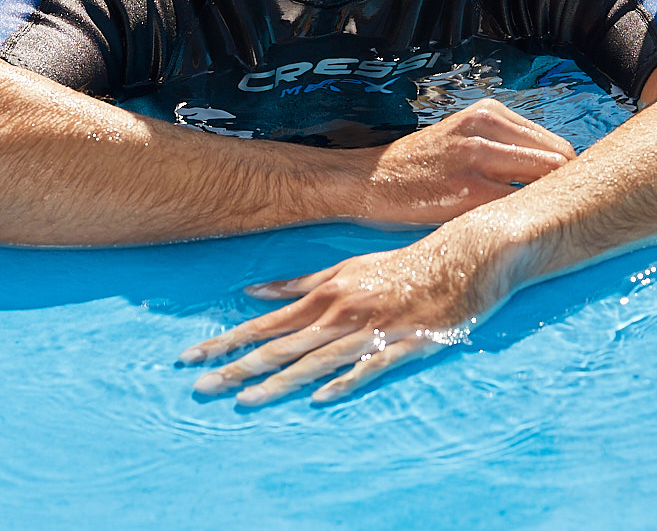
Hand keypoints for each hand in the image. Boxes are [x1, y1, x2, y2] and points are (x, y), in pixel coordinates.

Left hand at [181, 226, 510, 405]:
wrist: (464, 256)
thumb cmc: (401, 264)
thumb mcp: (346, 268)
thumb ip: (299, 285)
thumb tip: (251, 291)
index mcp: (325, 295)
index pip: (264, 323)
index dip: (227, 341)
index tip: (192, 356)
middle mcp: (341, 313)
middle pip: (281, 346)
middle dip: (238, 367)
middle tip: (199, 387)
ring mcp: (371, 330)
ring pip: (315, 360)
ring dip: (278, 382)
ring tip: (242, 400)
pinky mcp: (404, 344)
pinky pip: (369, 366)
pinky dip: (344, 380)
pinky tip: (320, 397)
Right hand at [354, 98, 573, 224]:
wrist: (367, 181)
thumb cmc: (421, 165)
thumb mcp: (463, 137)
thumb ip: (505, 146)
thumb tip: (559, 171)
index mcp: (488, 113)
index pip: (556, 144)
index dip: (568, 174)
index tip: (568, 197)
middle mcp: (484, 127)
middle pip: (558, 159)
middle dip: (568, 188)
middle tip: (566, 216)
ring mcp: (475, 158)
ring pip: (544, 179)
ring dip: (552, 202)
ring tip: (547, 226)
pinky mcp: (466, 192)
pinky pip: (516, 206)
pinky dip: (525, 219)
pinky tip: (519, 233)